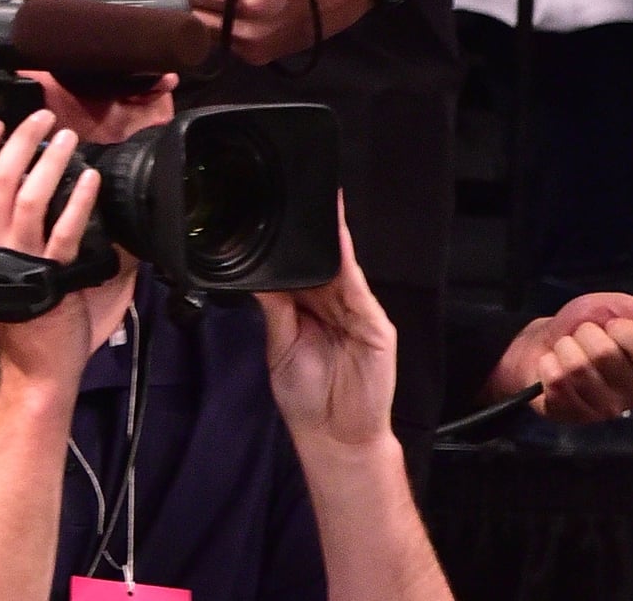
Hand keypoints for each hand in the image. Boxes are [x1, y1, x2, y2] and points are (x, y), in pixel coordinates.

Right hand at [0, 109, 105, 388]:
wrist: (36, 369)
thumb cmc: (20, 322)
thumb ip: (4, 236)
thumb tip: (25, 191)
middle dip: (20, 141)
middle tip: (40, 119)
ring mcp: (21, 258)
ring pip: (30, 195)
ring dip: (50, 160)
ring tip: (66, 138)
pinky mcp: (52, 274)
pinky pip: (66, 228)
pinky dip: (80, 199)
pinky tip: (91, 180)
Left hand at [258, 205, 396, 453]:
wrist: (335, 437)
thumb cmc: (306, 395)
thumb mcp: (280, 345)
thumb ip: (274, 307)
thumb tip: (256, 272)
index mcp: (308, 307)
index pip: (299, 266)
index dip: (288, 242)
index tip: (270, 211)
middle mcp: (334, 305)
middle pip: (320, 260)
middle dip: (307, 232)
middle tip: (290, 196)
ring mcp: (357, 313)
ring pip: (341, 266)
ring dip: (329, 237)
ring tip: (314, 204)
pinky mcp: (376, 327)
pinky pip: (359, 289)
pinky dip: (348, 264)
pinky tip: (337, 240)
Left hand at [489, 293, 632, 423]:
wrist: (542, 342)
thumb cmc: (580, 326)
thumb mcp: (610, 308)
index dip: (623, 328)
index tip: (611, 324)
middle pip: (605, 354)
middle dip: (584, 334)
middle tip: (582, 337)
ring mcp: (606, 408)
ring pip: (578, 367)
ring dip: (564, 348)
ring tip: (566, 351)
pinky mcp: (575, 415)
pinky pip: (556, 381)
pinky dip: (547, 365)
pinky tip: (554, 367)